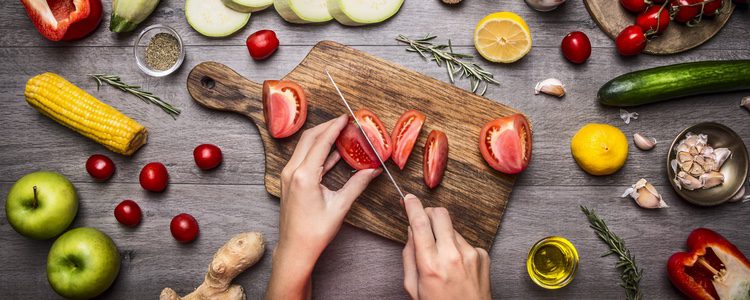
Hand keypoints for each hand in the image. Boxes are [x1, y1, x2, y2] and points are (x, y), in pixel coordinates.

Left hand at [266, 115, 381, 299]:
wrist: (295, 250)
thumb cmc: (315, 232)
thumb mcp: (340, 206)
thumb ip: (357, 184)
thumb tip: (373, 170)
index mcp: (304, 175)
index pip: (321, 142)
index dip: (335, 127)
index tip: (346, 117)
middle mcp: (292, 172)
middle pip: (309, 138)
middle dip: (327, 127)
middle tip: (345, 121)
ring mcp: (288, 176)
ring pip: (304, 147)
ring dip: (322, 138)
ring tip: (341, 133)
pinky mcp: (289, 181)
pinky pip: (303, 159)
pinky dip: (318, 152)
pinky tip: (334, 153)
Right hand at [402, 194, 491, 299]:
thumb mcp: (413, 288)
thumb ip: (409, 256)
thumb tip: (411, 231)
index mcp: (431, 265)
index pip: (420, 224)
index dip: (412, 206)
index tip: (408, 198)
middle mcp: (453, 256)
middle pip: (440, 214)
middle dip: (429, 212)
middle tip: (423, 221)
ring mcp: (471, 254)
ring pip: (452, 228)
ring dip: (444, 235)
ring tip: (442, 258)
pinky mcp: (483, 255)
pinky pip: (465, 241)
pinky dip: (458, 248)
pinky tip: (457, 266)